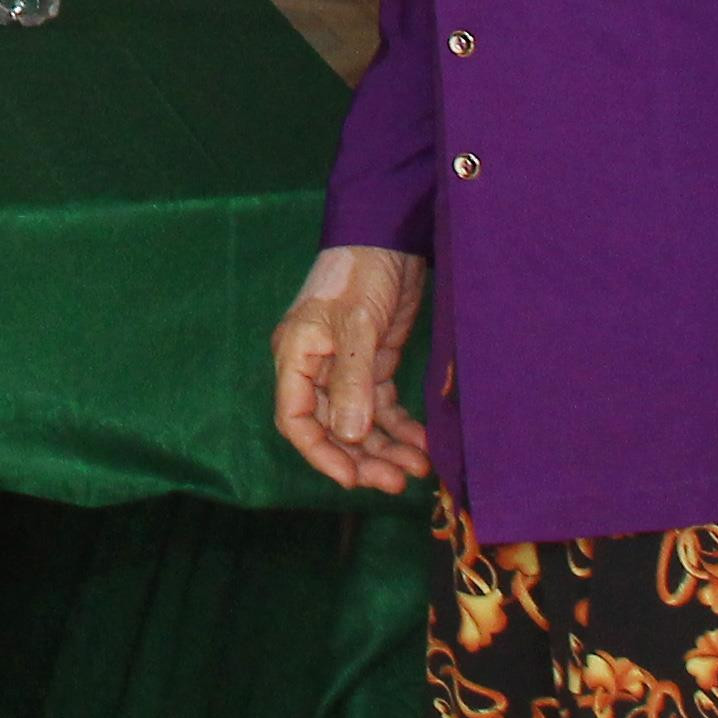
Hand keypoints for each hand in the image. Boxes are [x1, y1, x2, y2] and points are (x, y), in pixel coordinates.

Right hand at [270, 246, 432, 492]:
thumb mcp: (355, 326)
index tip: (351, 479)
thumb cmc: (359, 272)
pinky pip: (383, 407)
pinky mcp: (374, 362)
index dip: (321, 454)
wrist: (390, 235)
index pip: (297, 419)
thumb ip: (351, 382)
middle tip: (396, 481)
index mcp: (296, 357)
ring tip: (416, 467)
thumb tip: (348, 436)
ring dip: (385, 448)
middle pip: (332, 428)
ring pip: (360, 423)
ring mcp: (346, 367)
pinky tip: (422, 443)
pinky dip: (401, 427)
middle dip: (362, 458)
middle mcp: (317, 368)